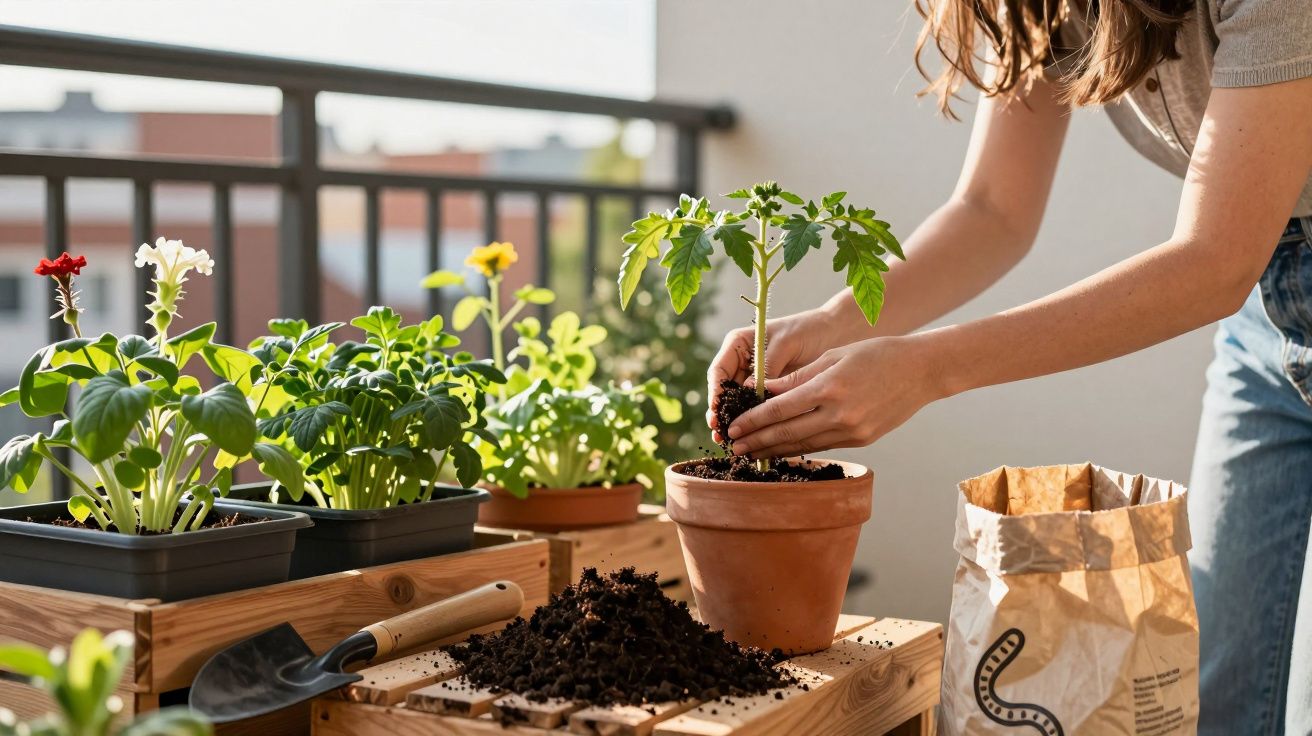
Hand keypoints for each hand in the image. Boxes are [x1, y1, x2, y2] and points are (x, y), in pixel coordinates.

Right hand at [706, 310, 828, 440]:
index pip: (719, 370)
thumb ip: (767, 365)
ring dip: (733, 422)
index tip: (717, 409)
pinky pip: (758, 409)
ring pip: (737, 404)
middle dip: (720, 413)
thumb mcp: (786, 343)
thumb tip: (747, 389)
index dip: (715, 392)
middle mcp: (742, 363)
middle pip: (723, 392)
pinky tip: (752, 437)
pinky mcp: (769, 393)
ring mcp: (754, 379)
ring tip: (727, 440)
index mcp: (739, 345)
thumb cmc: (809, 330)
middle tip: (719, 433)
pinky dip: (754, 423)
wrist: (834, 332)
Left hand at [726, 334, 947, 457]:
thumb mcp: (834, 356)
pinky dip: (799, 449)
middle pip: (787, 432)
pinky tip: (782, 450)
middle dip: (756, 441)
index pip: (780, 409)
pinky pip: (822, 445)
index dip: (753, 420)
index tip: (733, 427)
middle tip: (733, 447)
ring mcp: (852, 431)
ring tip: (751, 453)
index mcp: (829, 387)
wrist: (921, 371)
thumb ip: (798, 377)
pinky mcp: (861, 440)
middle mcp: (839, 414)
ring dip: (774, 450)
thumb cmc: (876, 354)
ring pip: (803, 445)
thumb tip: (763, 391)